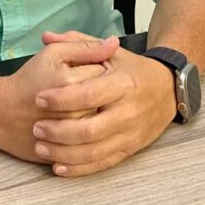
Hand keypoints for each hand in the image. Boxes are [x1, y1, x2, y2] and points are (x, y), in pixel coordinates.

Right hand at [0, 35, 118, 162]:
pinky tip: (75, 123)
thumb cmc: (27, 80)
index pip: (105, 71)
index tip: (79, 71)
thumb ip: (84, 47)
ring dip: (94, 112)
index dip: (94, 68)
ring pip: (102, 120)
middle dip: (96, 92)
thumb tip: (114, 43)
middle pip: (107, 97)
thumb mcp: (53, 54)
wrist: (1, 114)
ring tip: (75, 107)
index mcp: (73, 83)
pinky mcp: (70, 151)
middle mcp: (77, 110)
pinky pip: (92, 141)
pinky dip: (89, 133)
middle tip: (76, 90)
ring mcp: (75, 134)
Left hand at [32, 30, 175, 176]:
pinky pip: (103, 164)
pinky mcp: (130, 149)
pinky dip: (79, 169)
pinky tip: (58, 167)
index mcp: (123, 83)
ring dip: (64, 152)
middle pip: (90, 129)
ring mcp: (130, 133)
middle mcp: (128, 111)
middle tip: (36, 127)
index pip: (89, 94)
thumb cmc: (133, 70)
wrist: (168, 90)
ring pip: (94, 151)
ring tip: (41, 146)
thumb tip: (46, 36)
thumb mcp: (111, 52)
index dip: (62, 99)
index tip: (39, 98)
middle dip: (59, 131)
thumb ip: (78, 43)